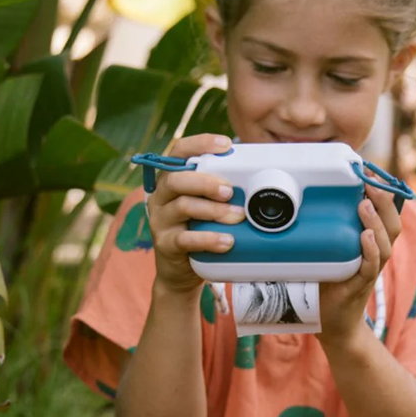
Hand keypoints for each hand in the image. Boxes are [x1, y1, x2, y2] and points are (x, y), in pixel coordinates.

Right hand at [146, 134, 246, 293]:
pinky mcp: (165, 244)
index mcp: (171, 180)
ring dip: (214, 210)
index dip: (200, 144)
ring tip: (237, 217)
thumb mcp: (207, 207)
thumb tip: (255, 177)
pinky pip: (185, 239)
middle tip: (230, 191)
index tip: (226, 145)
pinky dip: (208, 239)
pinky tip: (226, 242)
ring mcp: (160, 221)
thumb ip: (219, 191)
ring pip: (183, 206)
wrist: (180, 273)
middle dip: (206, 181)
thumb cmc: (198, 233)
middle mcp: (161, 197)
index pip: (179, 152)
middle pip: (177, 179)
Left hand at [317, 176, 401, 347]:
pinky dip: (370, 251)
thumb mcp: (327, 254)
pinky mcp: (359, 287)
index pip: (388, 215)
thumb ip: (323, 233)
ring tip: (364, 204)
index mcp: (371, 245)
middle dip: (385, 200)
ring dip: (376, 221)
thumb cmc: (326, 288)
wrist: (331, 326)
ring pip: (385, 244)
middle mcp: (376, 256)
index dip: (384, 193)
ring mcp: (369, 272)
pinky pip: (370, 267)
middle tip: (370, 181)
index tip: (370, 172)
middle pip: (394, 224)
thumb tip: (300, 205)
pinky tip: (365, 237)